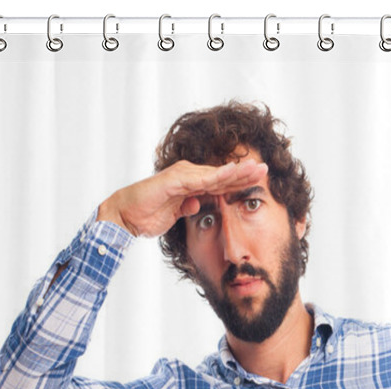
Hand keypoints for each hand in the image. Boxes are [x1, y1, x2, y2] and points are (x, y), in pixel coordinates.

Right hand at [97, 159, 267, 237]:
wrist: (124, 216)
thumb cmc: (146, 215)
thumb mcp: (174, 214)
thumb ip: (187, 207)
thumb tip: (199, 206)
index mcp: (190, 184)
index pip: (220, 183)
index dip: (239, 182)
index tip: (259, 182)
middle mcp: (188, 176)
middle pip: (222, 175)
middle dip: (244, 173)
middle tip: (266, 169)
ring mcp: (181, 176)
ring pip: (215, 174)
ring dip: (236, 172)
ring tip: (256, 169)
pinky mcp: (174, 180)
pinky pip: (199, 179)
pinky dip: (216, 176)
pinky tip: (232, 173)